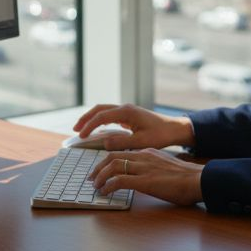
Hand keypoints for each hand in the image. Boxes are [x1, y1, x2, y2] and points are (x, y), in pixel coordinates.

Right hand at [72, 104, 194, 150]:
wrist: (175, 129)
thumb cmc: (161, 135)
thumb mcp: (141, 142)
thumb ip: (122, 142)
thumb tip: (104, 142)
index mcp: (126, 112)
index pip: (101, 116)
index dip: (89, 126)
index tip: (81, 136)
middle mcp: (125, 108)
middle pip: (99, 109)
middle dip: (86, 118)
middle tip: (75, 130)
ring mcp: (127, 110)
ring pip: (104, 110)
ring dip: (92, 118)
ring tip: (81, 129)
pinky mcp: (130, 115)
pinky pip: (110, 115)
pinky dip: (100, 120)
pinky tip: (97, 129)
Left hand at [89, 148, 203, 205]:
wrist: (199, 180)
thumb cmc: (187, 178)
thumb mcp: (167, 168)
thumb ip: (154, 169)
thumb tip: (145, 178)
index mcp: (149, 152)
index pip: (122, 153)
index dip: (108, 162)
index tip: (102, 171)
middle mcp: (144, 156)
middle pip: (113, 156)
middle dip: (99, 168)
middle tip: (92, 178)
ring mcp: (144, 168)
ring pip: (113, 166)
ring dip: (100, 177)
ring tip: (96, 187)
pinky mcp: (145, 181)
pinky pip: (119, 180)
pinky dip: (109, 186)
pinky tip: (105, 193)